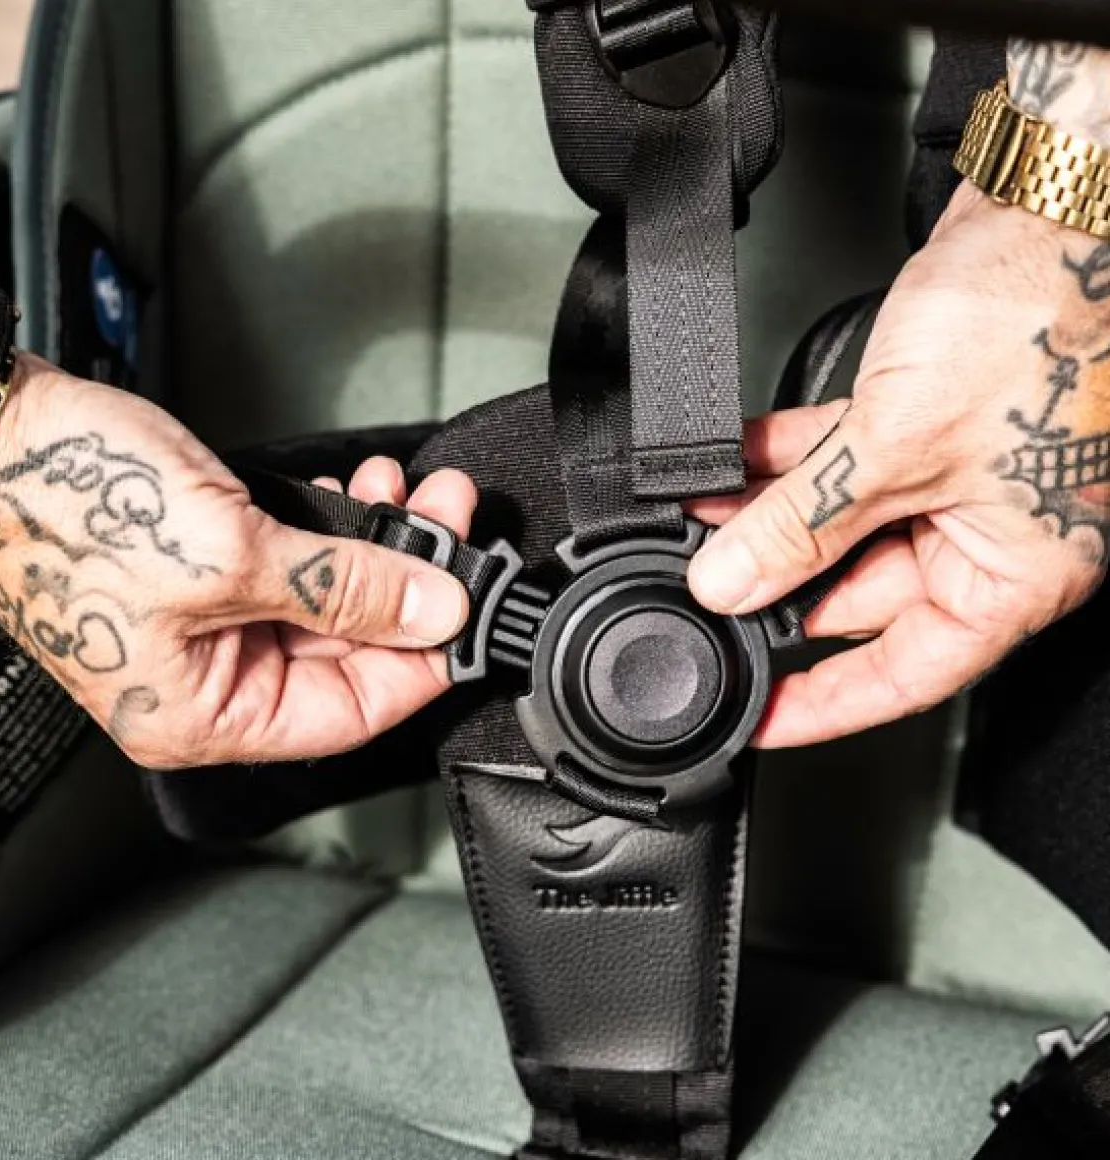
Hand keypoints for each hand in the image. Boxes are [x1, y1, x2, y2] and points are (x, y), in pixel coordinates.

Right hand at [0, 355, 474, 768]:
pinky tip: (356, 496)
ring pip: (327, 602)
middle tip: (451, 521)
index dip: (420, 664)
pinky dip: (331, 531)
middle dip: (407, 583)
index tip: (467, 612)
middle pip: (345, 653)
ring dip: (377, 546)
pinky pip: (292, 567)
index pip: (347, 714)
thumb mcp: (230, 555)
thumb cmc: (64, 500)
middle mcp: (204, 681)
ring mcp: (203, 624)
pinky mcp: (203, 570)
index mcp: (201, 713)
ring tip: (410, 493)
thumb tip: (432, 611)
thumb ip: (344, 590)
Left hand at [688, 183, 1109, 747]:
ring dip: (768, 523)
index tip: (758, 719)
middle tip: (704, 593)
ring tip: (697, 524)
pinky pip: (838, 463)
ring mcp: (954, 476)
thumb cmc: (1042, 317)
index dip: (823, 705)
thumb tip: (733, 581)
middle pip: (859, 597)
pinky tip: (727, 465)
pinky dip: (783, 465)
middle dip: (775, 590)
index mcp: (1016, 573)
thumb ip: (805, 524)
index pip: (904, 673)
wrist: (1061, 196)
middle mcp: (989, 533)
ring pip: (839, 525)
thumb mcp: (898, 447)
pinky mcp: (922, 420)